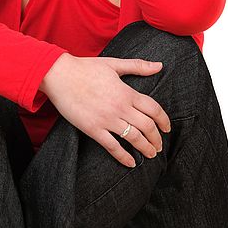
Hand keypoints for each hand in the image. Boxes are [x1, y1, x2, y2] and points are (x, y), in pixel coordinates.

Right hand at [39, 53, 171, 167]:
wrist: (60, 75)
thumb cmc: (86, 68)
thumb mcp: (114, 64)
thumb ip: (138, 66)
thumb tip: (159, 66)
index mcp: (126, 92)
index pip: (153, 109)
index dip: (164, 120)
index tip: (167, 128)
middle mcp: (120, 107)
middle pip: (147, 126)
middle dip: (156, 138)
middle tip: (159, 145)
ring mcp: (107, 119)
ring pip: (133, 138)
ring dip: (145, 148)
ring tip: (151, 154)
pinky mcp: (93, 129)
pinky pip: (112, 147)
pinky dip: (124, 157)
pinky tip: (131, 163)